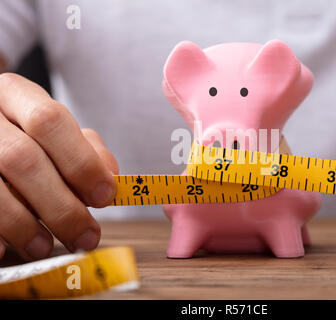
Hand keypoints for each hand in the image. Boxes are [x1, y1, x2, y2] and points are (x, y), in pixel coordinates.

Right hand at [0, 73, 117, 260]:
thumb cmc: (28, 135)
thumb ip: (86, 148)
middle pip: (23, 159)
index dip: (81, 162)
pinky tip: (7, 248)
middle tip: (86, 236)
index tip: (106, 196)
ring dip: (25, 225)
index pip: (50, 121)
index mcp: (15, 94)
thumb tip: (110, 175)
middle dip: (61, 205)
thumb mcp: (56, 130)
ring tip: (47, 246)